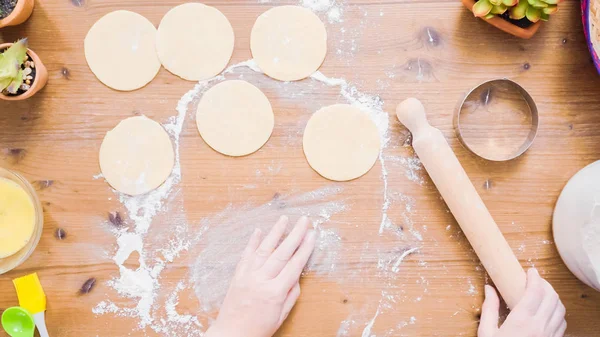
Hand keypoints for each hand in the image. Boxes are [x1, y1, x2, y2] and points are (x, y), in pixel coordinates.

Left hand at [205, 216, 316, 336]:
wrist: (231, 335)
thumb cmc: (257, 330)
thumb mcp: (281, 316)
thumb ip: (290, 294)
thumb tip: (296, 275)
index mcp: (274, 292)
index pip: (294, 265)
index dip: (305, 249)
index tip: (312, 236)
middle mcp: (261, 280)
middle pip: (282, 253)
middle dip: (295, 235)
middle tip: (304, 221)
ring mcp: (248, 276)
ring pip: (264, 249)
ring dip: (275, 232)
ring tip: (284, 219)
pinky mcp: (238, 275)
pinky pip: (246, 255)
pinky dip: (252, 242)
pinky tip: (259, 231)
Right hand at [478, 268, 566, 336]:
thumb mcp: (486, 333)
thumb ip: (489, 309)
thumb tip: (489, 289)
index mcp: (522, 320)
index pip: (536, 291)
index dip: (535, 277)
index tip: (530, 271)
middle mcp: (540, 326)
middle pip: (552, 297)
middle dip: (545, 284)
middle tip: (535, 280)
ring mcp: (549, 335)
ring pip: (560, 309)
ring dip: (553, 297)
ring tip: (542, 293)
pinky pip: (562, 322)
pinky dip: (557, 312)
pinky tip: (547, 311)